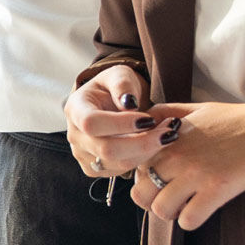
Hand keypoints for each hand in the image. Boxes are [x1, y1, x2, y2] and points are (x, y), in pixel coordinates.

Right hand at [65, 63, 168, 177]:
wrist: (110, 103)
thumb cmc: (115, 87)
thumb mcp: (119, 74)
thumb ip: (123, 84)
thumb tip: (129, 104)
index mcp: (75, 109)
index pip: (91, 123)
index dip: (120, 124)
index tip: (149, 119)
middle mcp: (74, 135)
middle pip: (106, 149)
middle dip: (143, 142)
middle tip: (169, 130)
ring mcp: (83, 155)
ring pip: (118, 163)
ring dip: (148, 151)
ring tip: (167, 134)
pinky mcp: (95, 168)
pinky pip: (122, 170)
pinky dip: (143, 158)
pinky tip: (154, 144)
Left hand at [130, 99, 244, 229]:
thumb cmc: (238, 120)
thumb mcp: (195, 109)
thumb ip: (165, 114)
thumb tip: (142, 120)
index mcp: (166, 137)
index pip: (133, 167)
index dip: (142, 177)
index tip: (157, 179)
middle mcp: (176, 155)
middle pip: (141, 194)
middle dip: (152, 200)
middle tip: (169, 198)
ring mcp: (195, 173)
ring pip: (161, 210)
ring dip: (171, 213)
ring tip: (185, 205)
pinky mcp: (217, 190)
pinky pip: (188, 220)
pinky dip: (191, 220)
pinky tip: (200, 210)